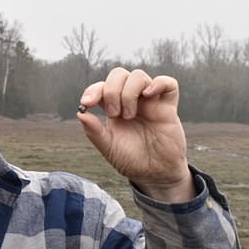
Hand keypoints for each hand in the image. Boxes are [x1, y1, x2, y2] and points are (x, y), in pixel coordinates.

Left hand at [76, 68, 194, 202]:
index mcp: (113, 108)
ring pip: (138, 76)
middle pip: (119, 74)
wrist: (154, 174)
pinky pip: (168, 84)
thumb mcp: (108, 147)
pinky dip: (158, 84)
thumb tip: (80, 113)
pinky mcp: (167, 107)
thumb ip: (94, 131)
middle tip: (113, 114)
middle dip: (111, 90)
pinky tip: (149, 95)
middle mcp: (131, 101)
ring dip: (129, 92)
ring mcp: (149, 102)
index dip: (92, 90)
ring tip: (129, 115)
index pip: (101, 87)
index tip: (87, 103)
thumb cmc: (131, 160)